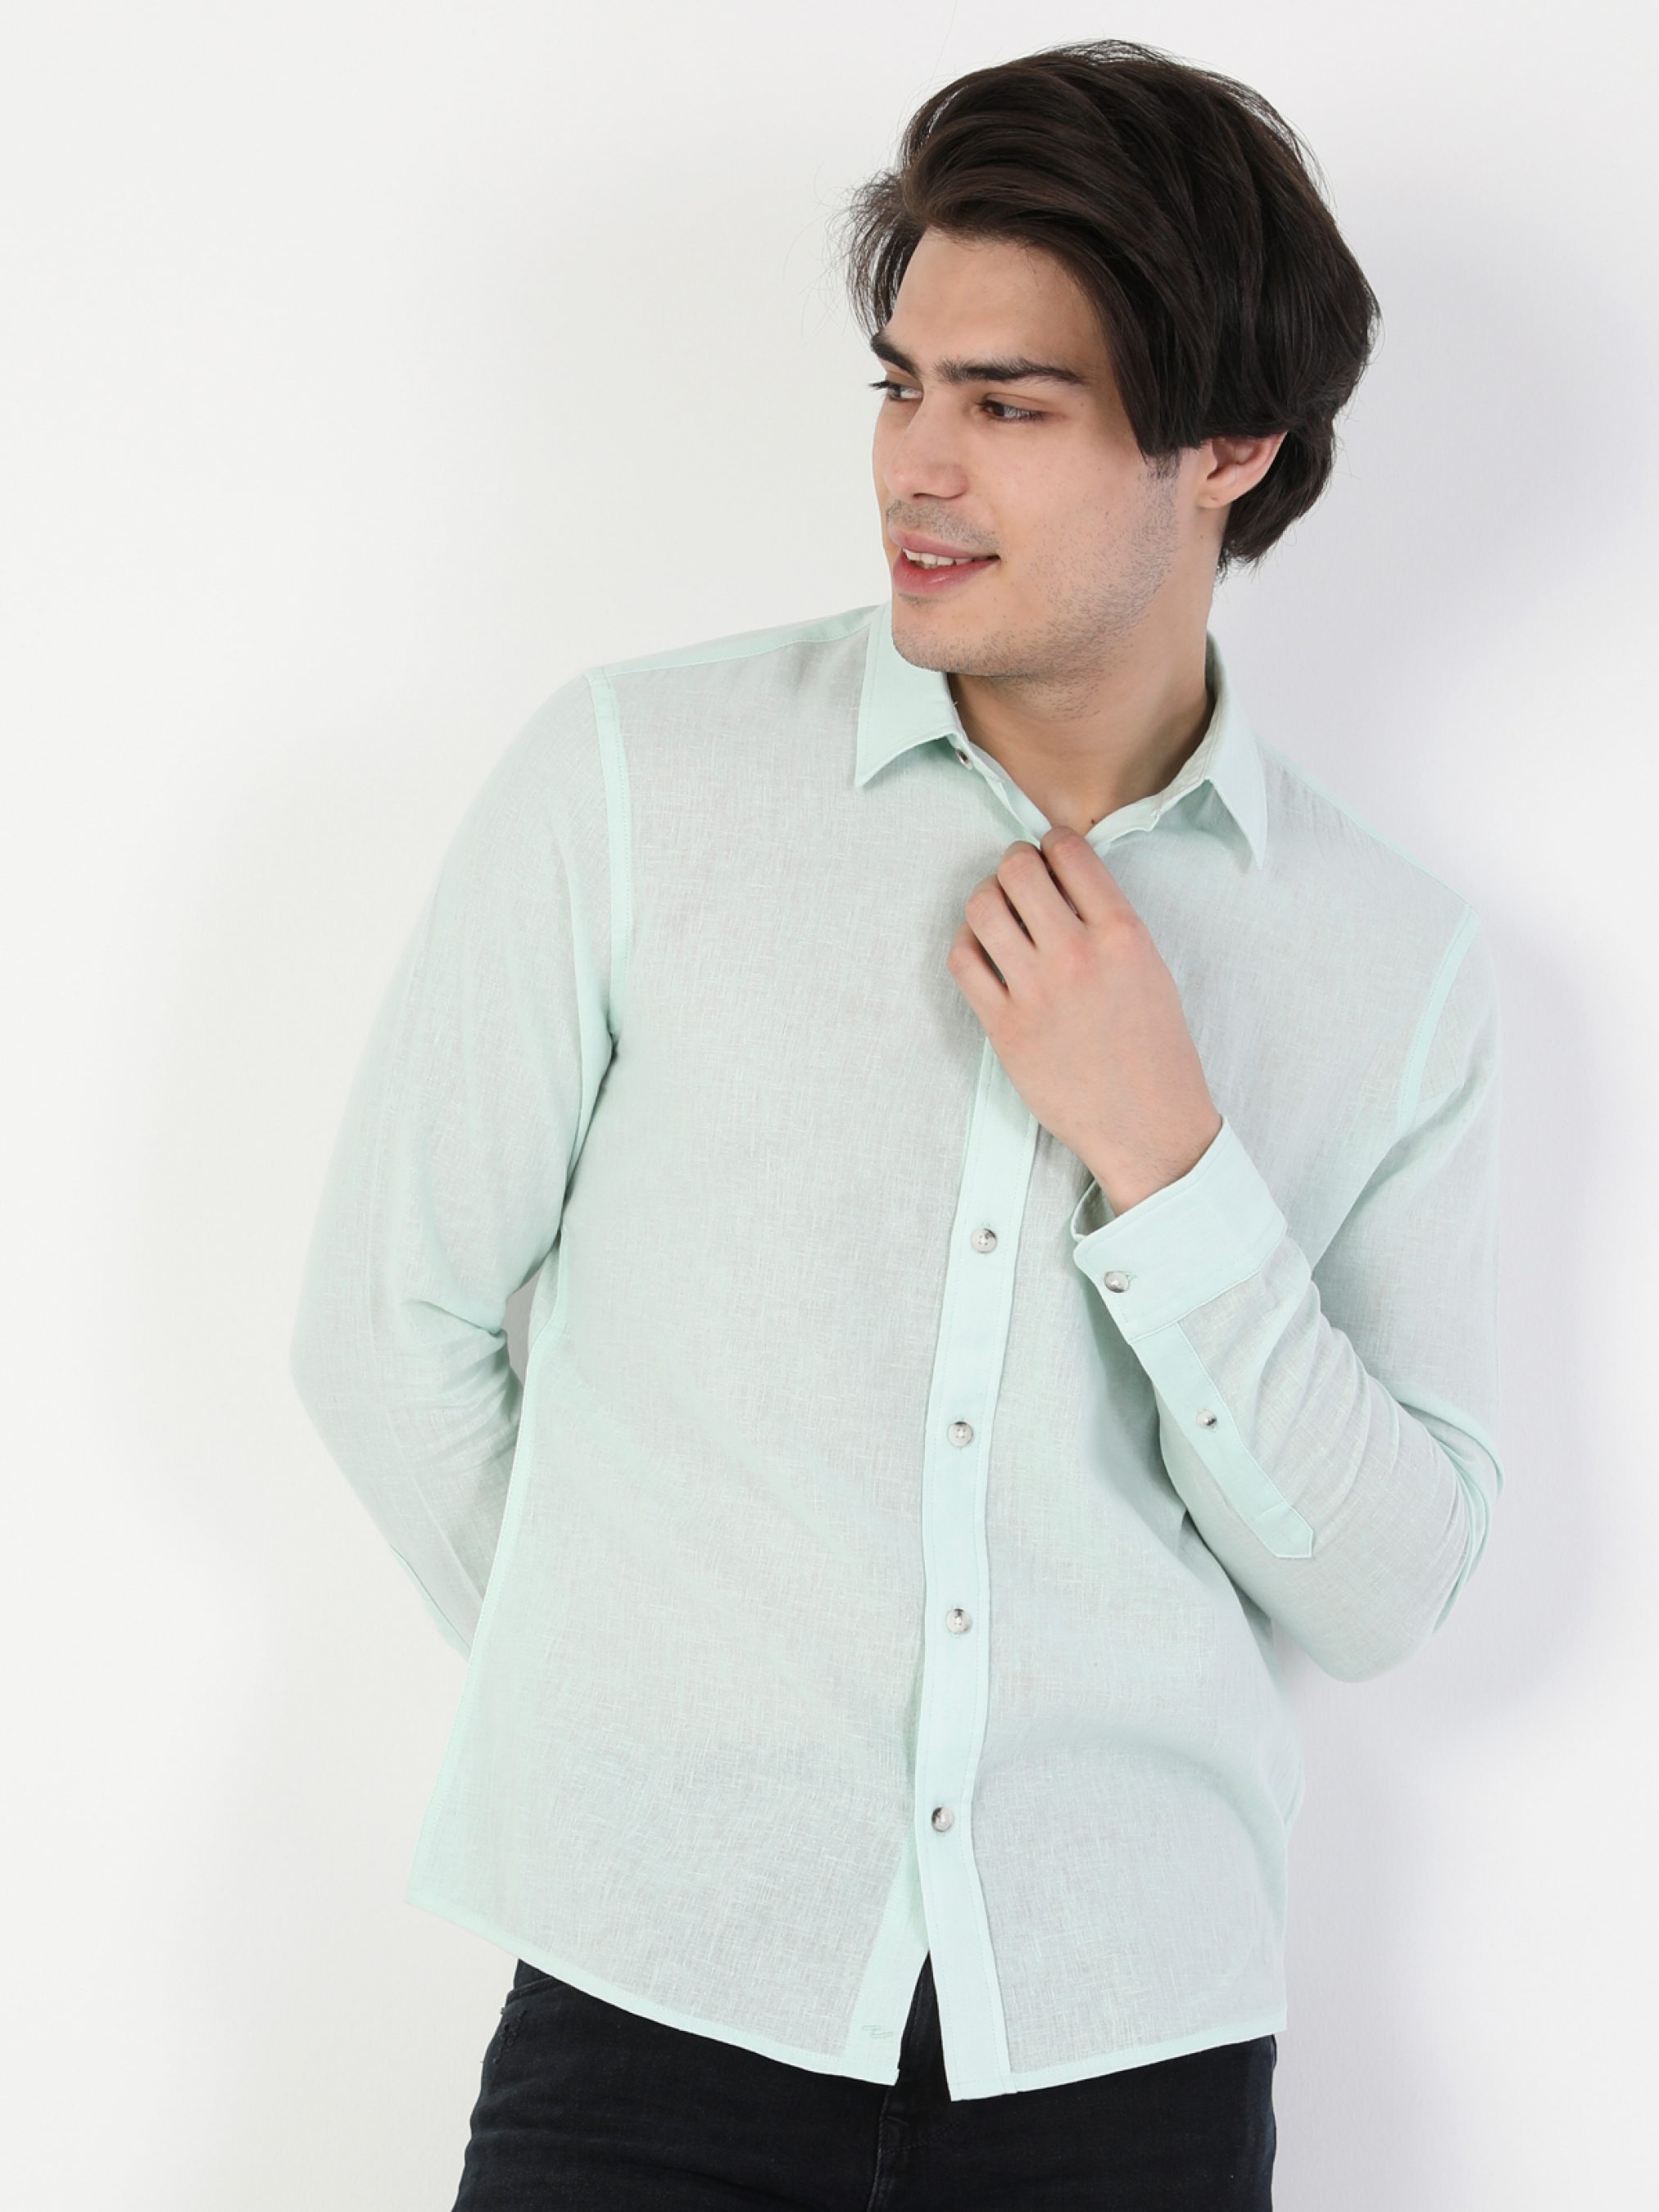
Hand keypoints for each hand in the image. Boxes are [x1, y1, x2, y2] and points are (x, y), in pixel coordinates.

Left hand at [947, 829, 1221, 1214]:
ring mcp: (1035, 991)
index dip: (1053, 845)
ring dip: (986, 900)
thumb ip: (1110, 921)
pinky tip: (984, 952)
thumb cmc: (1156, 1050)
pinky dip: (966, 945)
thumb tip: (1065, 880)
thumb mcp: (1152, 968)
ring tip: (999, 915)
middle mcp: (1076, 955)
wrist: (1148, 1123)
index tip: (1050, 856)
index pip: (1069, 851)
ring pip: (982, 908)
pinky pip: (963, 962)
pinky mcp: (1004, 1027)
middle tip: (1019, 881)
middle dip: (1014, 866)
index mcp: (1122, 934)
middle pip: (1017, 870)